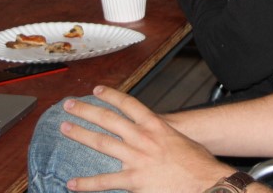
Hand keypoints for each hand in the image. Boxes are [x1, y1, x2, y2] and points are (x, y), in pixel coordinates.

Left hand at [59, 86, 235, 192]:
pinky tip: (72, 182)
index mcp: (156, 126)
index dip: (111, 95)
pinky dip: (87, 183)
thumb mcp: (181, 140)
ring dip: (81, 134)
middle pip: (109, 119)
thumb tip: (155, 134)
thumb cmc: (199, 164)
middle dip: (87, 110)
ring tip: (64, 128)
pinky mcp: (134, 181)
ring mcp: (137, 159)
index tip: (97, 90)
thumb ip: (163, 135)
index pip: (129, 104)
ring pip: (102, 143)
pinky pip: (105, 181)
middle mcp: (144, 139)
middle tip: (69, 105)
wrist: (207, 183)